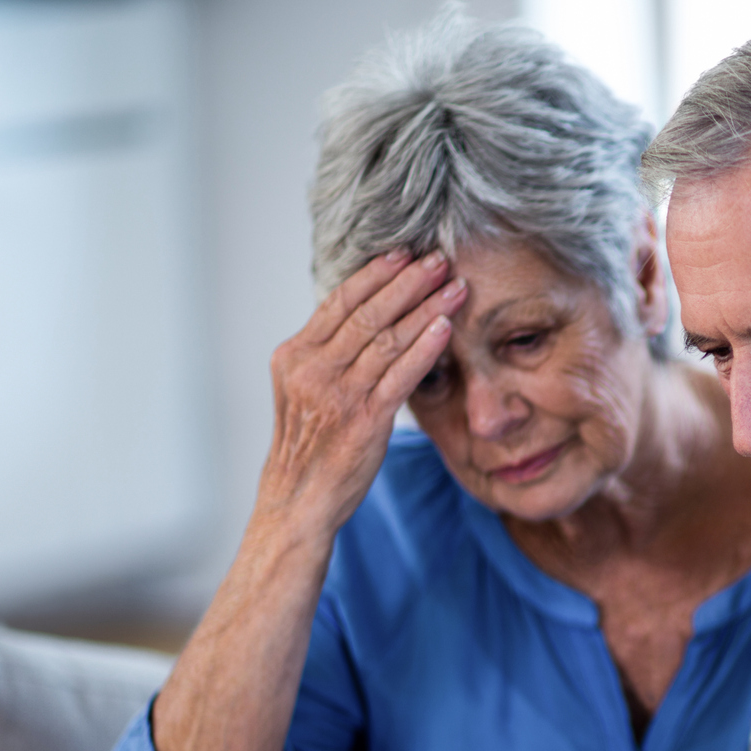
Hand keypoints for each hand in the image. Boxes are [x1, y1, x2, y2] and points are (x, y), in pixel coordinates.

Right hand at [260, 247, 467, 535]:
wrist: (298, 498)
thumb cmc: (309, 444)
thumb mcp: (304, 389)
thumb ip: (327, 354)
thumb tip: (364, 317)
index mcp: (295, 355)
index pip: (339, 301)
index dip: (375, 274)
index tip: (404, 252)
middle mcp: (313, 369)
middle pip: (366, 313)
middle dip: (407, 282)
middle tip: (439, 258)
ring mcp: (338, 394)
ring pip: (387, 339)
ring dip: (425, 309)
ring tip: (455, 287)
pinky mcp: (364, 420)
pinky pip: (399, 376)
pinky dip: (424, 348)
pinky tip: (445, 327)